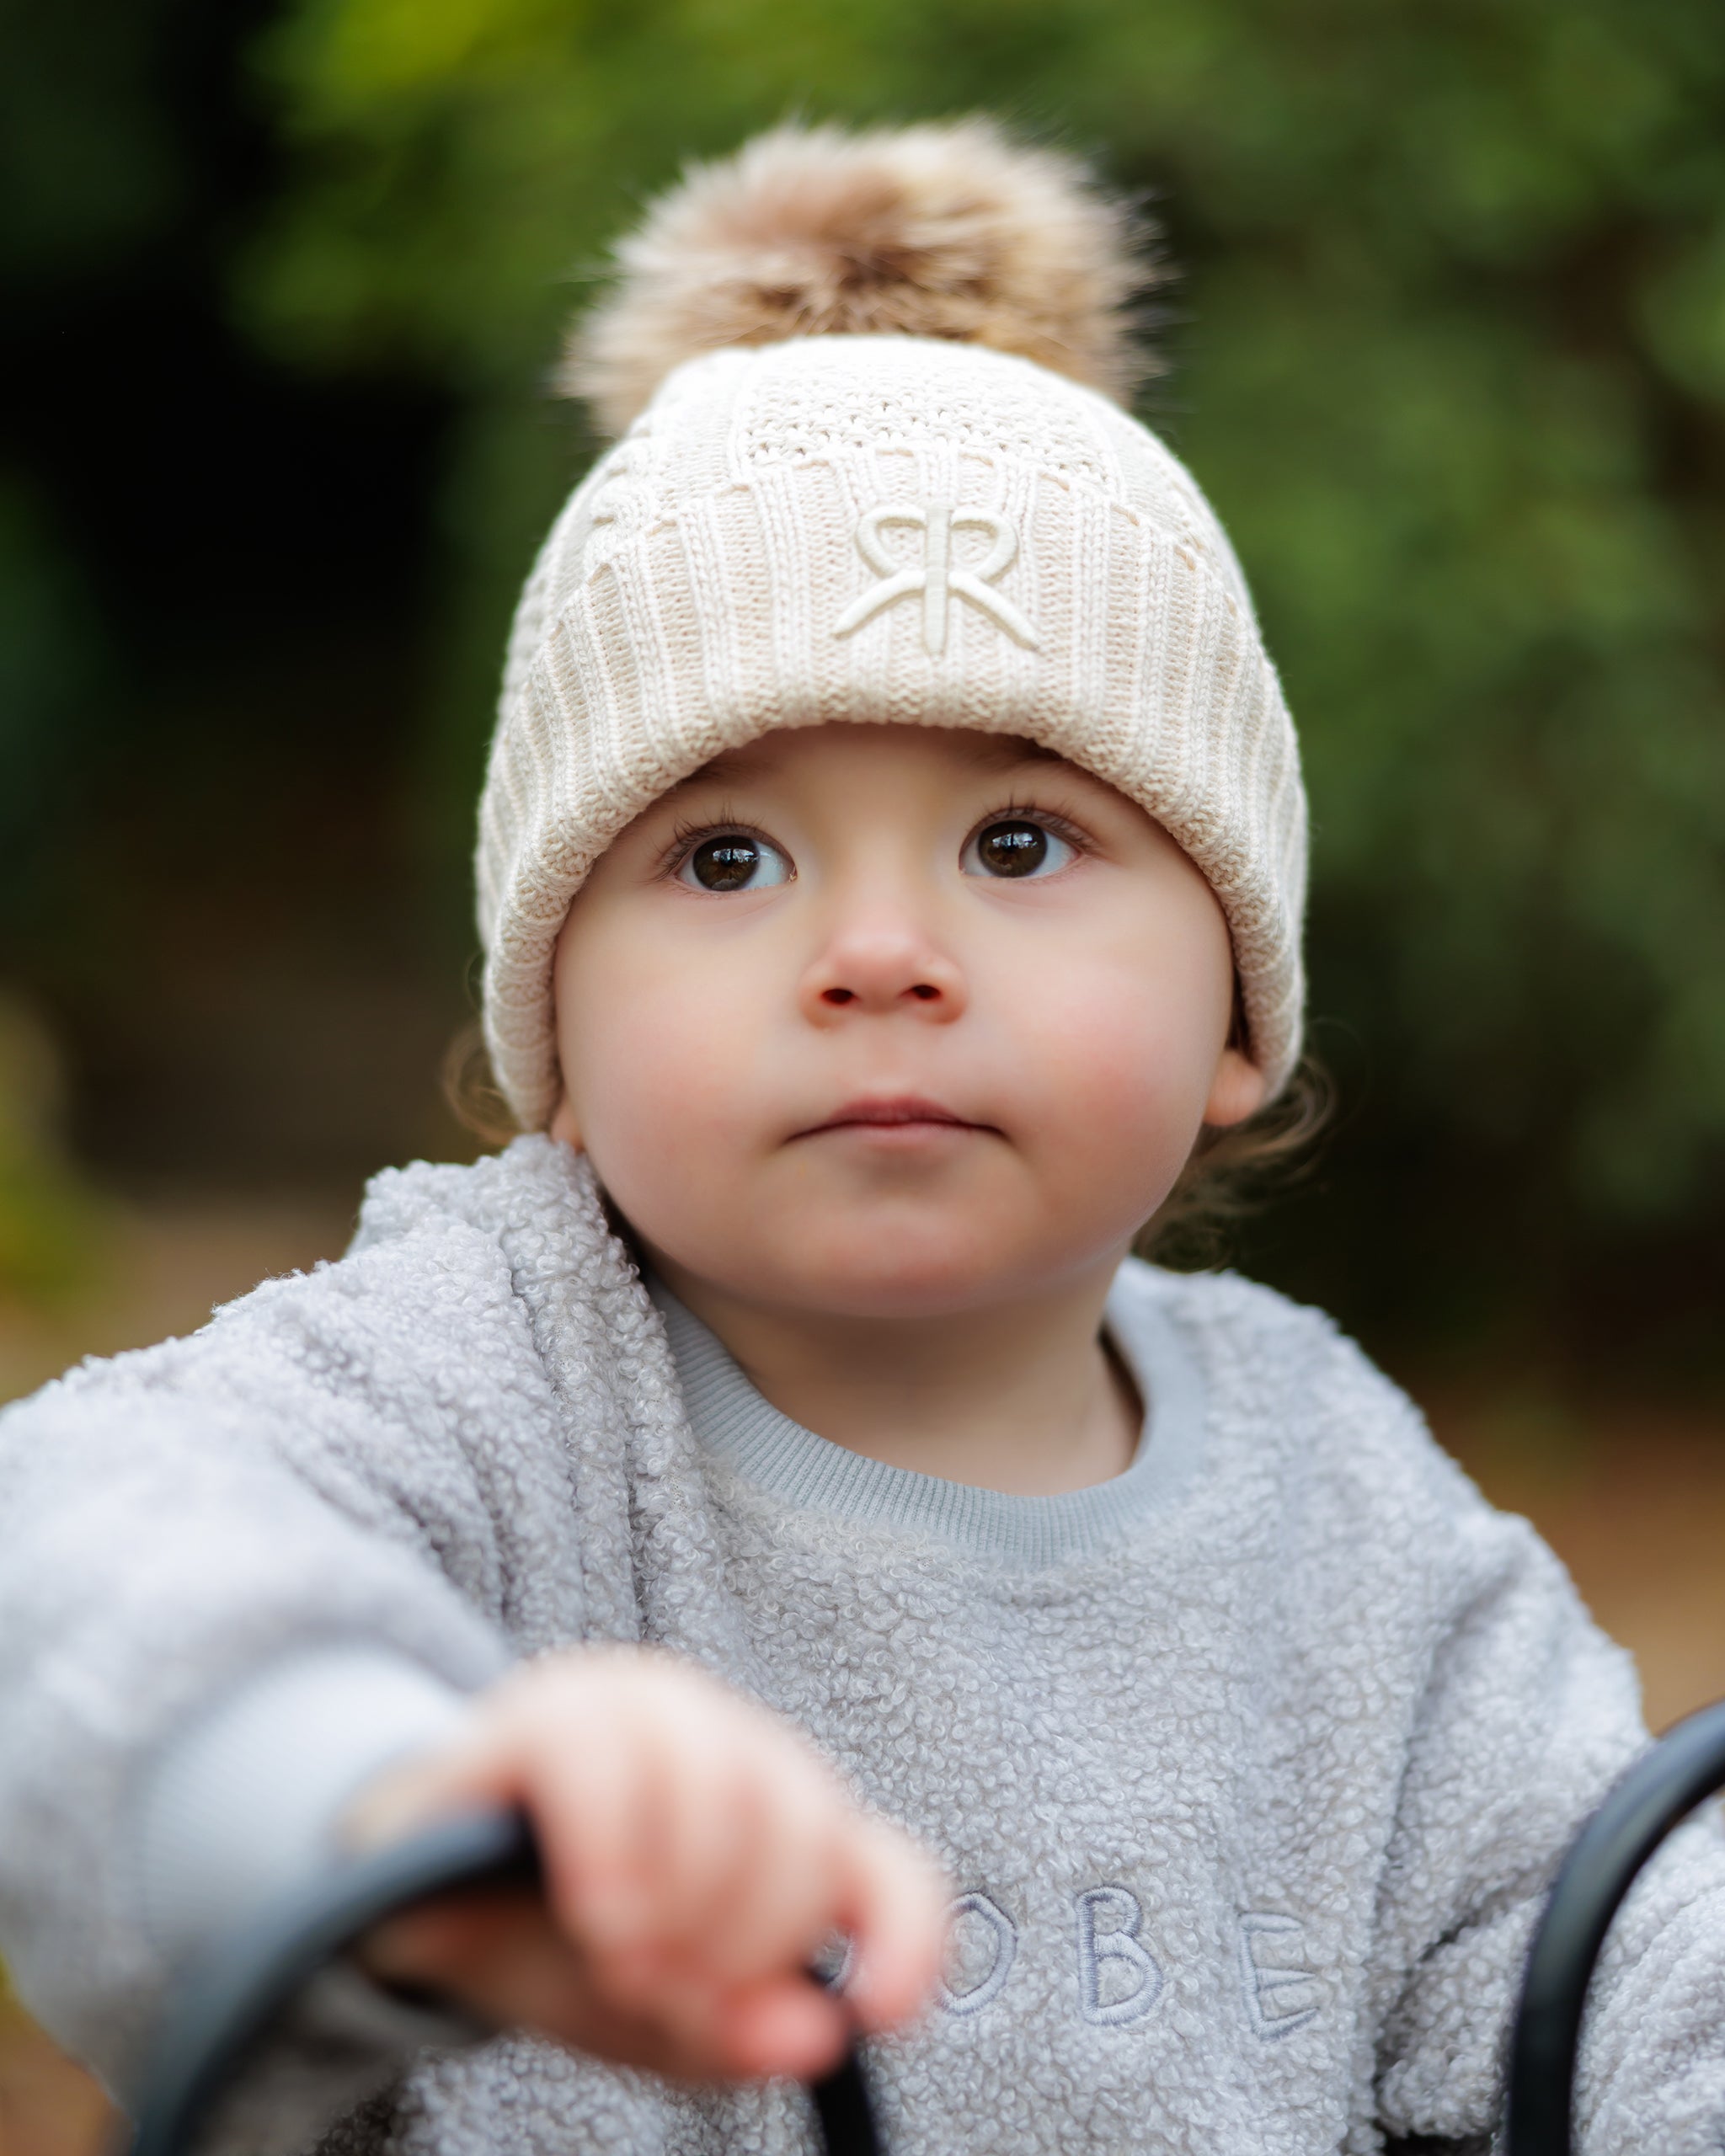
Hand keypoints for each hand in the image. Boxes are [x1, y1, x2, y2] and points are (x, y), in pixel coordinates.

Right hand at [342, 1646, 946, 2082]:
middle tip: (672, 1999)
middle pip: (806, 1828)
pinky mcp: (547, 1708)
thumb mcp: (647, 2015)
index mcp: (777, 1816)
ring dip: (684, 1903)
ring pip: (726, 1782)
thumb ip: (734, 2028)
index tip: (881, 2016)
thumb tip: (819, 2034)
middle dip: (748, 1943)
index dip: (909, 1939)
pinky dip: (616, 1849)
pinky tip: (598, 1913)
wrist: (396, 1906)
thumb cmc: (543, 1946)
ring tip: (623, 1964)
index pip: (887, 1867)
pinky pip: (608, 1756)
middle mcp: (727, 1741)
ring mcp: (641, 1706)